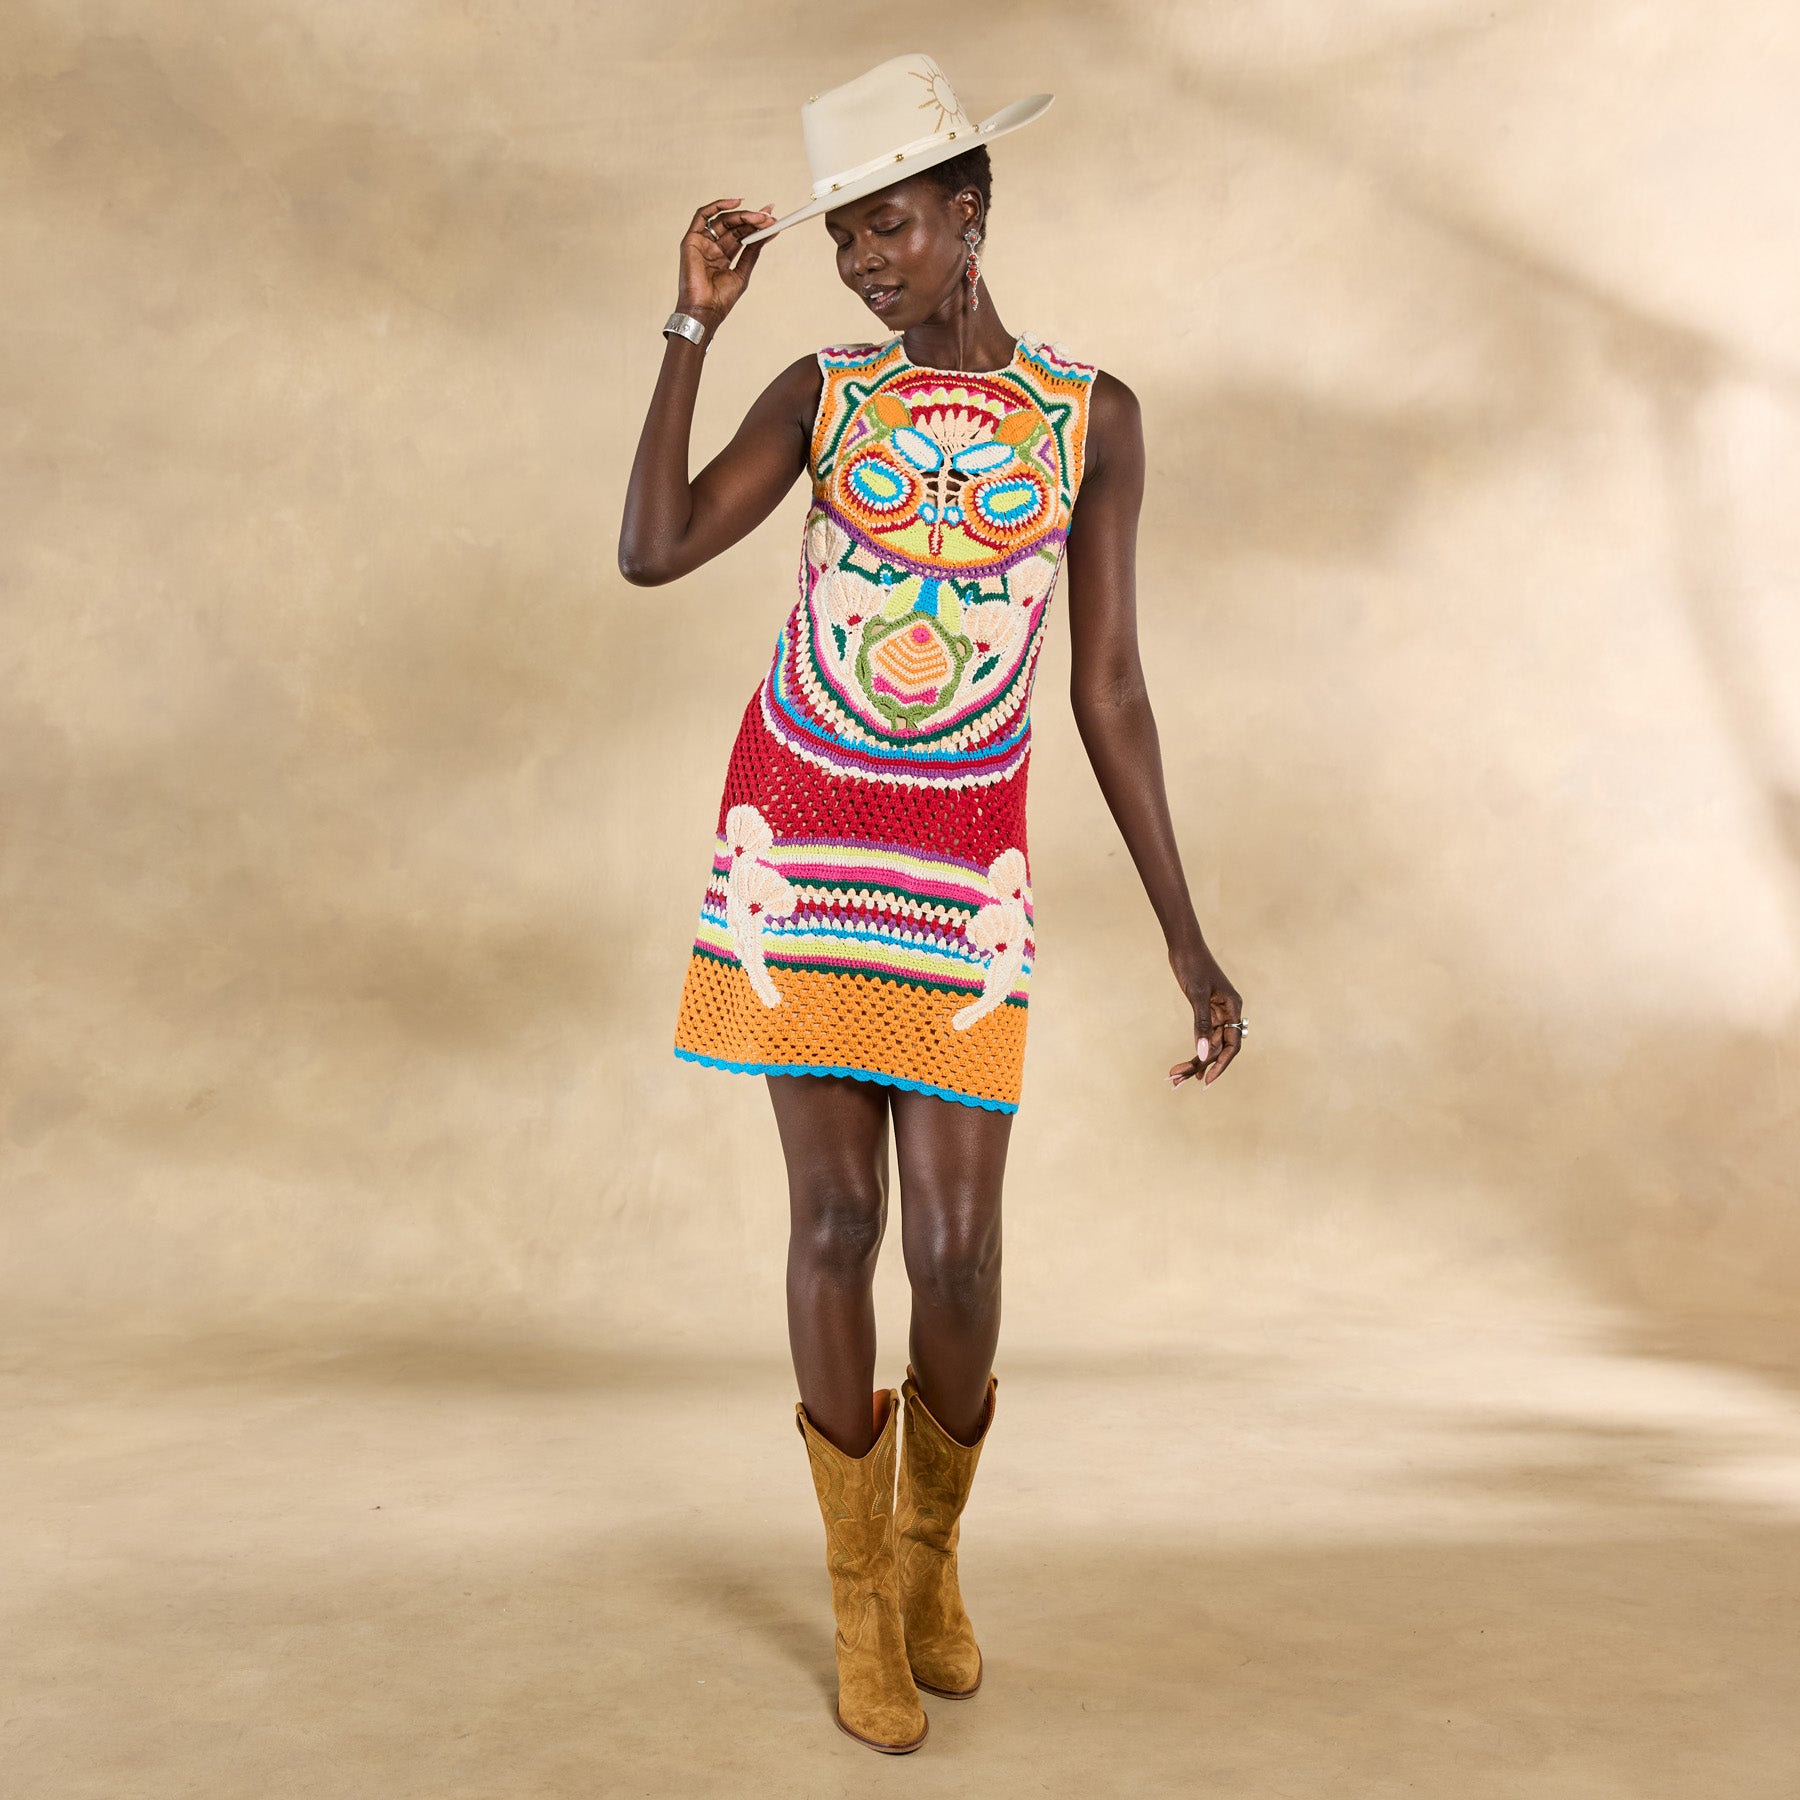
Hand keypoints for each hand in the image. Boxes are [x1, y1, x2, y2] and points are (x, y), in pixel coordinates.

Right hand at [676, 197, 775, 329]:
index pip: (741, 235)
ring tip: (760, 217)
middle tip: (769, 218)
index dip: (756, 226)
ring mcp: (701, 243)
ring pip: (723, 219)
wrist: (705, 310)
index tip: (773, 219)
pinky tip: (736, 202)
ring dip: (743, 216)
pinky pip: (702, 215)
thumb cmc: (721, 299)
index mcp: (722, 257)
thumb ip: (752, 252)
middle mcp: (712, 248)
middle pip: (734, 226)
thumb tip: (768, 234)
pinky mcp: (691, 240)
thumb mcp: (742, 272)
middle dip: (753, 219)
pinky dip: (718, 205)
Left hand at [1166, 945, 1243, 1090]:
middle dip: (1200, 1065)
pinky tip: (1182, 1064)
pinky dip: (1193, 1047)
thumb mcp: (1196, 994)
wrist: (1184, 945)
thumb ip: (1201, 1023)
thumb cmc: (1193, 964)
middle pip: (1218, 1048)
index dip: (1220, 1065)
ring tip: (1174, 1078)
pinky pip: (1201, 1035)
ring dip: (1194, 1061)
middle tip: (1178, 1081)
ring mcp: (1217, 1012)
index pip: (1231, 1045)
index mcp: (1233, 1007)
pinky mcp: (1205, 1010)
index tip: (1205, 1081)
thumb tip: (1202, 1052)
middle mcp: (1228, 1012)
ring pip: (1208, 1044)